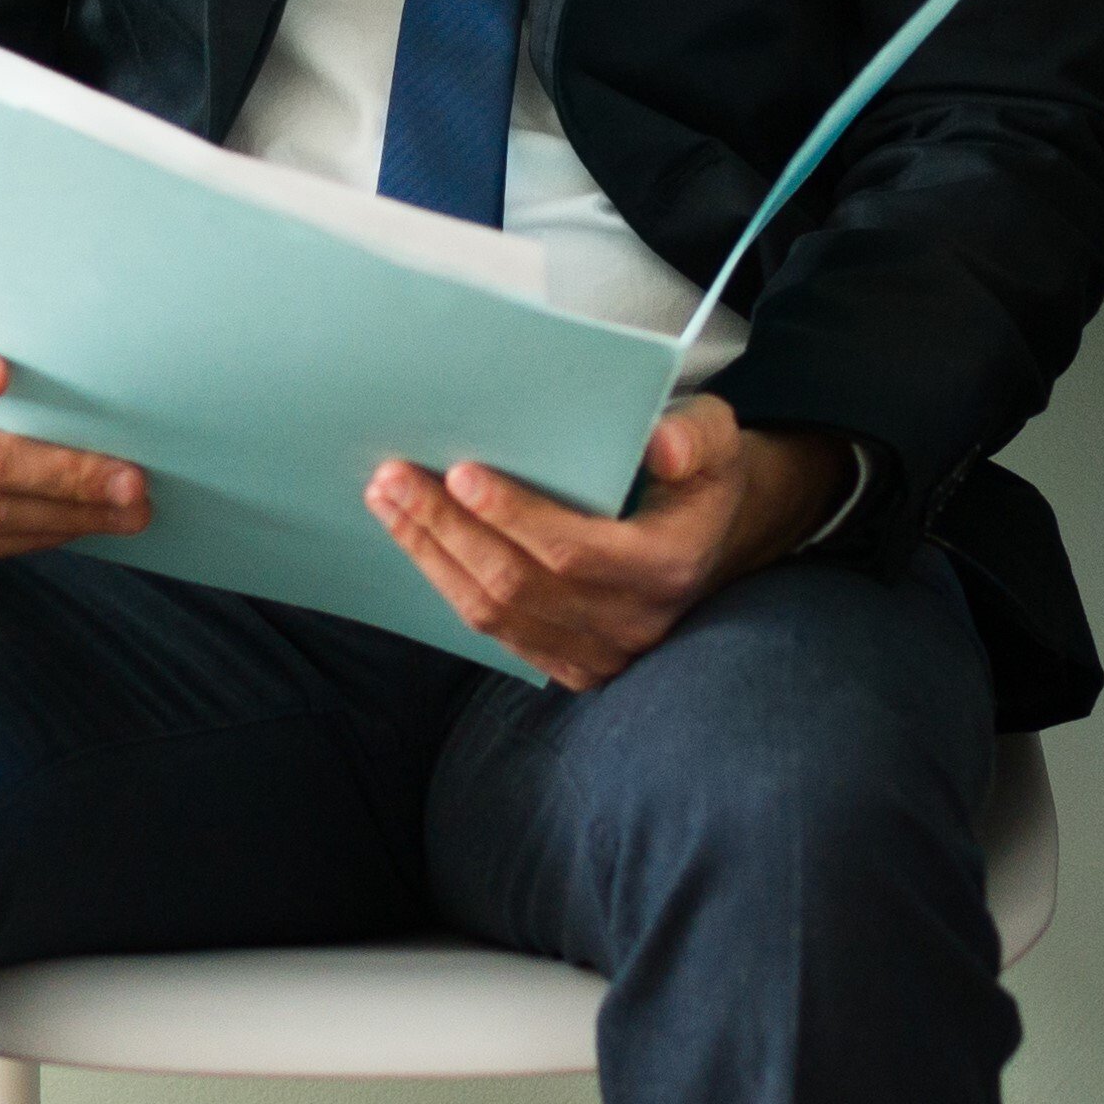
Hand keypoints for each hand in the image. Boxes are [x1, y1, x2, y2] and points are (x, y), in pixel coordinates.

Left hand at [370, 395, 838, 690]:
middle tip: (395, 477)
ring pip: (497, 615)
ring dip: (433, 556)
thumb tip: (661, 444)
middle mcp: (635, 622)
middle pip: (518, 585)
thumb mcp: (716, 440)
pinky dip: (449, 584)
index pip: (574, 551)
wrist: (713, 541)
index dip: (513, 516)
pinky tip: (416, 540)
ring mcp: (602, 654)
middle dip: (448, 529)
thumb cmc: (698, 476)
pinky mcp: (572, 666)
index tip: (460, 473)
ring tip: (388, 501)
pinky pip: (496, 632)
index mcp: (669, 565)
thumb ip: (695, 438)